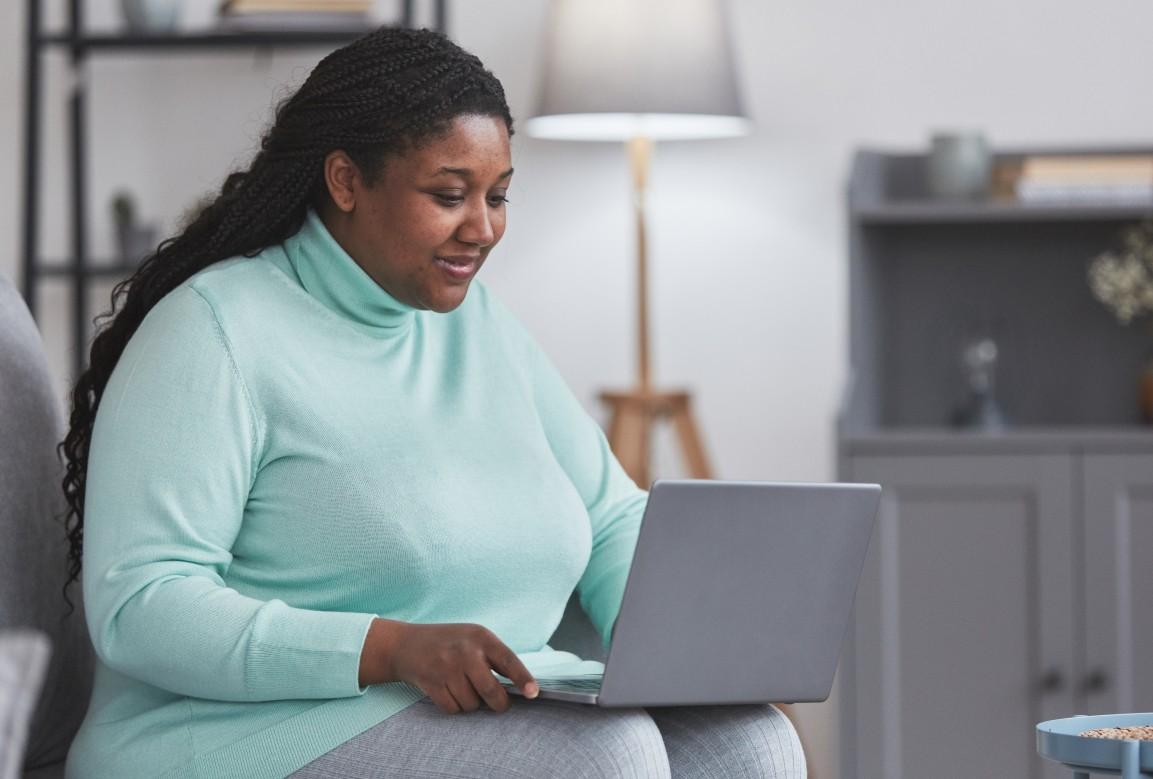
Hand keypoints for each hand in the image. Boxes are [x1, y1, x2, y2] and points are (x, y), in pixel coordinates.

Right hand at [361, 620, 537, 713]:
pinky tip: (449, 691)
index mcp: (481, 637)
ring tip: (463, 688)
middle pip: (490, 691)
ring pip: (471, 704)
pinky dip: (455, 707)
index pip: (508, 660)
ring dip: (471, 704)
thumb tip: (520, 688)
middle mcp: (465, 651)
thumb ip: (495, 657)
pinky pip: (453, 709)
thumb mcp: (474, 638)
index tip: (533, 693)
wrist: (406, 644)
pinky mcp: (431, 683)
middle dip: (498, 704)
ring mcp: (446, 667)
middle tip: (499, 704)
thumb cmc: (449, 643)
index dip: (523, 679)